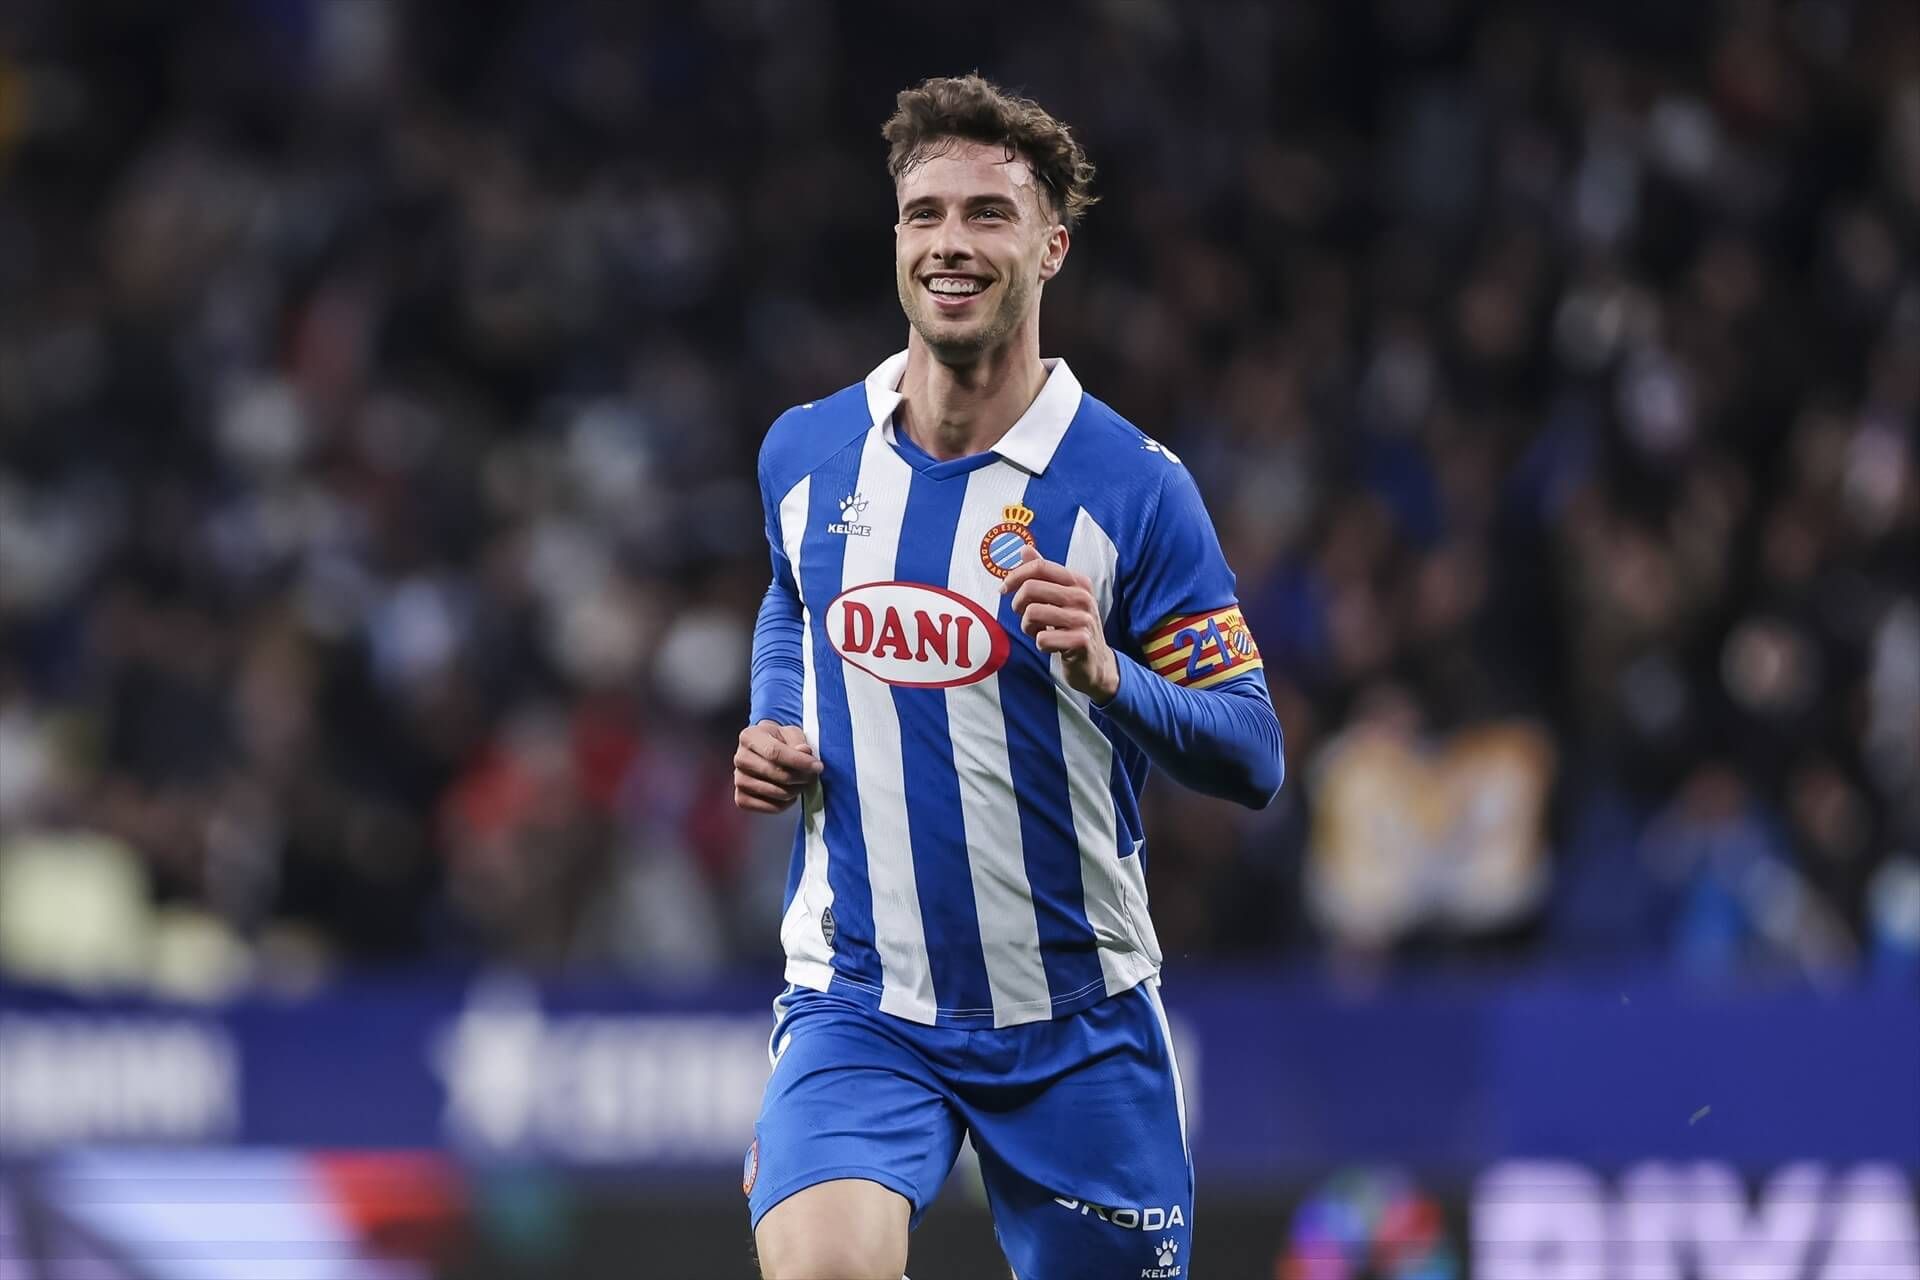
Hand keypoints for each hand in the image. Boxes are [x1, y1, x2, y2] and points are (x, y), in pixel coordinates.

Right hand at [733, 720, 823, 813]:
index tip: (817, 767)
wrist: (764, 753)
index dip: (799, 761)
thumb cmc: (779, 741)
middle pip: (775, 773)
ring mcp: (738, 779)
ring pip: (774, 792)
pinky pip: (768, 807)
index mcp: (749, 736)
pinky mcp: (741, 798)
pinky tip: (789, 795)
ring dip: (795, 791)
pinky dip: (784, 804)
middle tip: (813, 776)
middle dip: (800, 777)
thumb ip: (798, 741)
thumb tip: (804, 752)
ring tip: (802, 784)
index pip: (774, 752)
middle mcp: (740, 758)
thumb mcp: (791, 733)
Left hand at [1001, 544, 1118, 702]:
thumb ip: (1044, 574)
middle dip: (1018, 604)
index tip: (1004, 589)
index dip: (1015, 576)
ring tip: (1038, 631)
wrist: (1096, 662)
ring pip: (1032, 613)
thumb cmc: (1072, 627)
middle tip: (1024, 616)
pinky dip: (1040, 645)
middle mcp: (1083, 597)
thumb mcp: (1062, 597)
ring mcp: (1084, 619)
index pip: (1040, 567)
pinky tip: (1050, 645)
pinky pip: (1042, 640)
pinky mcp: (1081, 641)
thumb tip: (1025, 549)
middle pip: (1031, 589)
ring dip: (1027, 626)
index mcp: (1078, 582)